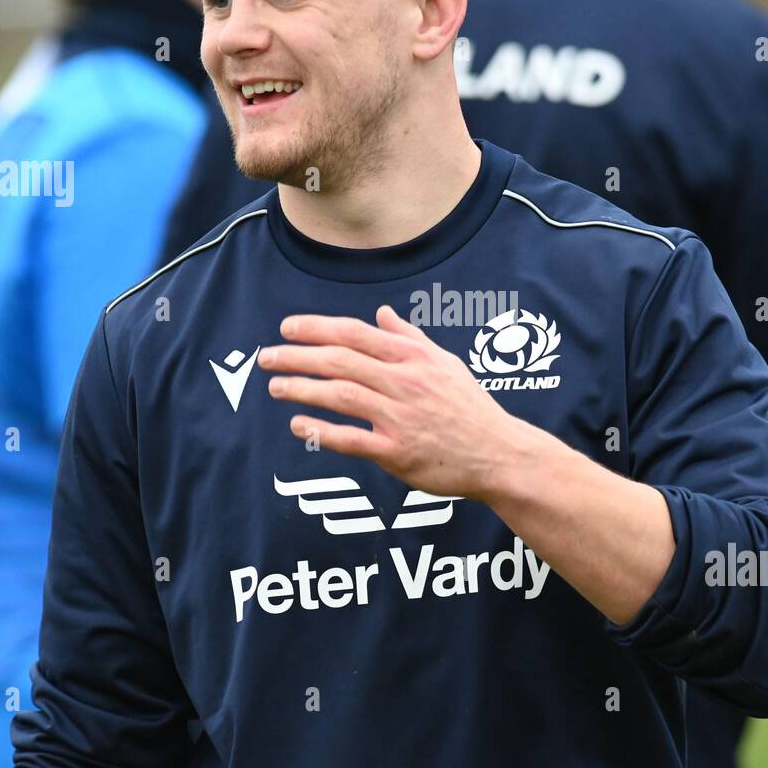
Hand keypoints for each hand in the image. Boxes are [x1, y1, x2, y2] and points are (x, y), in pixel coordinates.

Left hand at [258, 305, 526, 499]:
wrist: (499, 453)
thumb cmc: (471, 408)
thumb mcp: (446, 363)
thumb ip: (410, 338)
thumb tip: (383, 314)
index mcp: (414, 358)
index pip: (356, 334)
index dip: (318, 328)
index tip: (288, 328)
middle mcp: (405, 383)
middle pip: (341, 361)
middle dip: (298, 357)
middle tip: (268, 357)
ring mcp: (401, 417)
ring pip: (341, 395)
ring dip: (303, 389)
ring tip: (276, 387)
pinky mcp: (398, 452)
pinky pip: (352, 439)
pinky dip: (322, 430)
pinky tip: (298, 425)